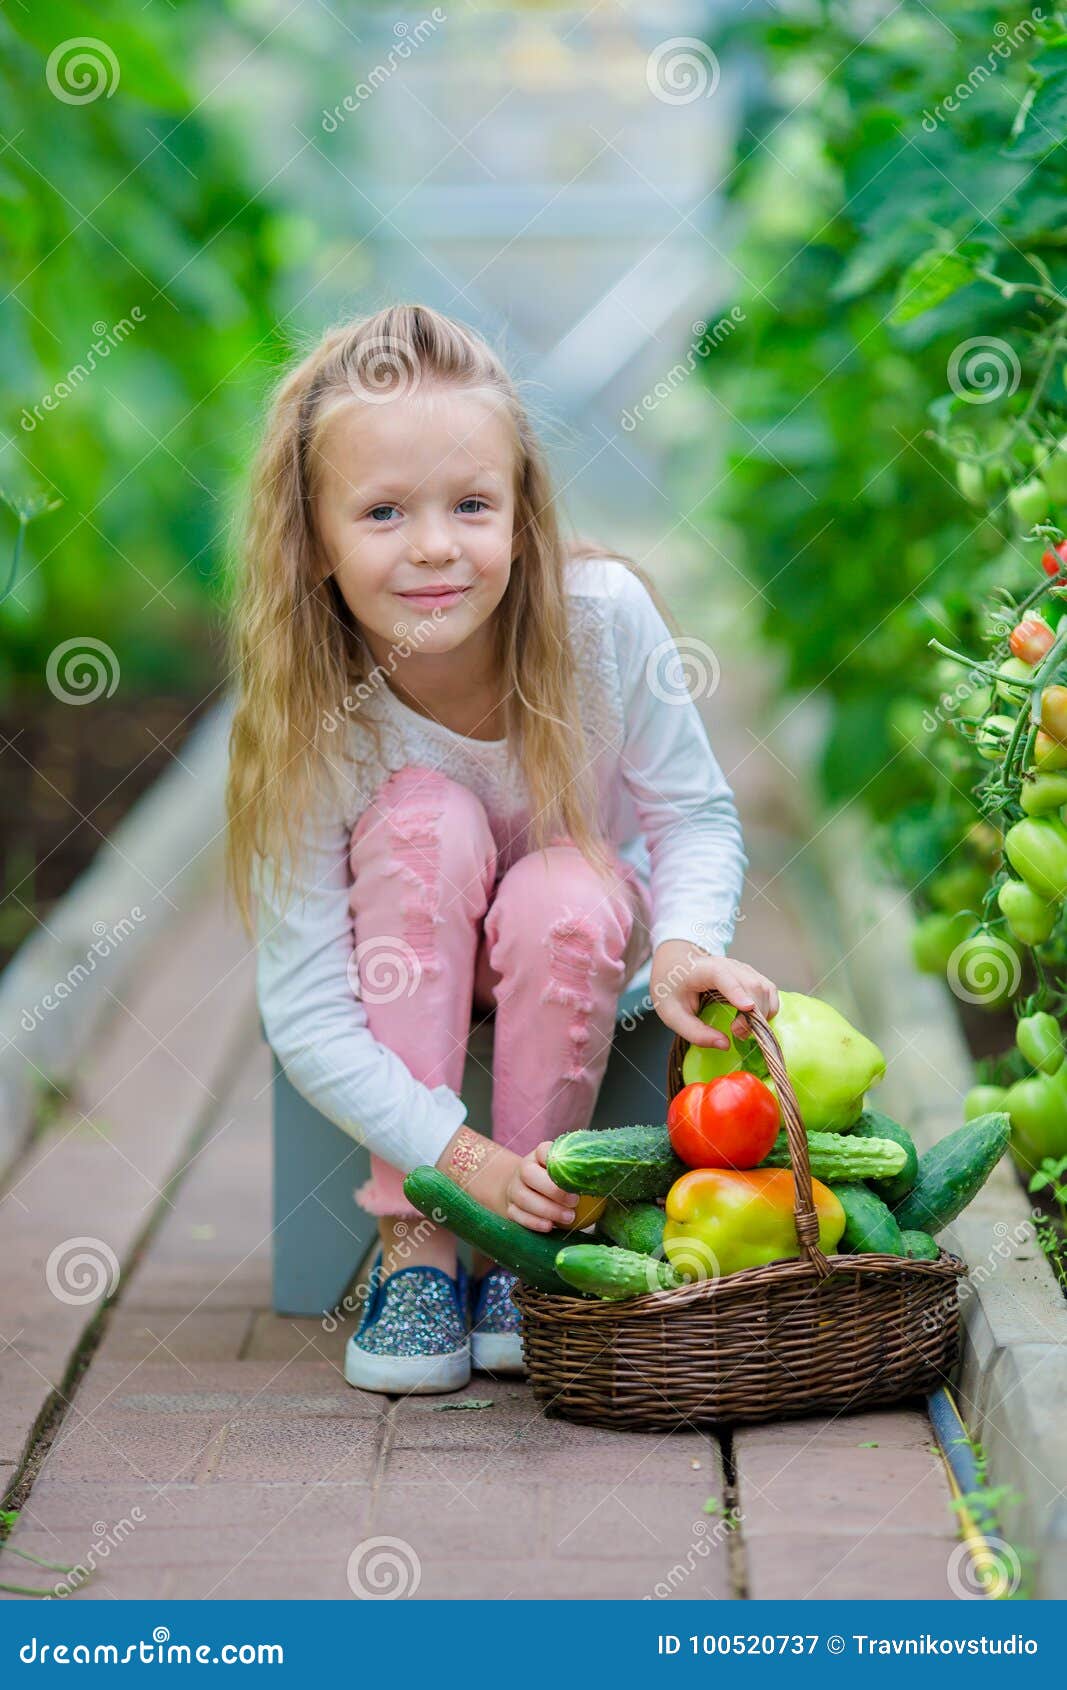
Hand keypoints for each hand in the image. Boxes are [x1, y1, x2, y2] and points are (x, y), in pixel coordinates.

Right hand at [504, 1141, 576, 1232]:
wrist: (528, 1196)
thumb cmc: (561, 1186)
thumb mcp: (571, 1176)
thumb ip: (584, 1176)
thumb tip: (613, 1179)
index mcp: (540, 1157)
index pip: (543, 1150)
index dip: (555, 1159)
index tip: (573, 1172)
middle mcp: (524, 1169)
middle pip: (529, 1173)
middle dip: (552, 1189)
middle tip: (574, 1202)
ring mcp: (515, 1189)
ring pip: (523, 1197)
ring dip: (546, 1209)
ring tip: (569, 1218)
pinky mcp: (509, 1209)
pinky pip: (516, 1215)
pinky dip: (533, 1222)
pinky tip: (549, 1227)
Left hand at [649, 941, 779, 1048]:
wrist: (676, 963)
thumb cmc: (672, 987)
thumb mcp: (672, 1015)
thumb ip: (695, 1032)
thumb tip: (725, 1045)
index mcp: (703, 970)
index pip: (723, 975)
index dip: (737, 991)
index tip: (747, 1007)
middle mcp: (728, 965)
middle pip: (752, 985)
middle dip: (753, 1014)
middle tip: (736, 1032)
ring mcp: (743, 969)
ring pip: (766, 988)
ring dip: (762, 1013)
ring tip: (741, 1027)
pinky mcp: (752, 976)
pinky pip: (769, 992)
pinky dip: (767, 1009)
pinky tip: (750, 1020)